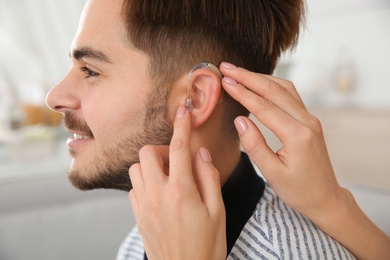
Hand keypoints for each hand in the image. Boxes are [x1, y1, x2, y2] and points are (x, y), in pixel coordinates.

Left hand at [128, 106, 225, 259]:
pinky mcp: (137, 214)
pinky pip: (134, 186)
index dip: (181, 125)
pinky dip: (145, 181)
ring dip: (152, 165)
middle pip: (148, 152)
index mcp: (181, 191)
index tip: (183, 111)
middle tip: (178, 161)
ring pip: (136, 167)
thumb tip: (200, 153)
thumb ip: (208, 176)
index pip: (179, 147)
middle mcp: (157, 194)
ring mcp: (143, 205)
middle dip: (163, 149)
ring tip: (169, 176)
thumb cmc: (206, 245)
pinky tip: (160, 191)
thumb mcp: (218, 210)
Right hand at [219, 62, 389, 258]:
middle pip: (274, 90)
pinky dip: (272, 85)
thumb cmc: (298, 190)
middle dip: (248, 76)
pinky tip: (259, 83)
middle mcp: (307, 122)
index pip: (264, 106)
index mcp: (297, 135)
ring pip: (284, 88)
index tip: (224, 80)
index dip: (242, 92)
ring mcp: (310, 119)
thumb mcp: (272, 174)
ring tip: (239, 72)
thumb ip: (254, 145)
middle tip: (226, 67)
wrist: (324, 197)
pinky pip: (290, 95)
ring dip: (260, 77)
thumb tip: (240, 119)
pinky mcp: (308, 120)